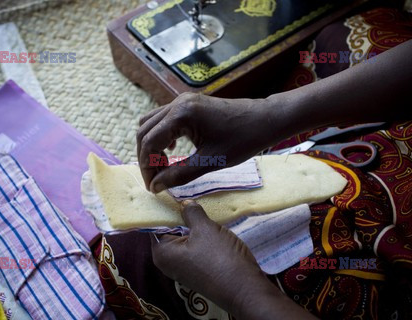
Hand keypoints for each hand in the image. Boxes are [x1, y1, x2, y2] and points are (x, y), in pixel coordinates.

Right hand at [137, 93, 275, 192]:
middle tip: (156, 180)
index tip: (153, 187)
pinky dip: (161, 136)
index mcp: (181, 115)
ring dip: (152, 146)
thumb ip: (179, 174)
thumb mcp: (210, 161)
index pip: (150, 142)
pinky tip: (172, 150)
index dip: (147, 167)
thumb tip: (156, 186)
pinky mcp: (189, 104)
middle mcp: (177, 103)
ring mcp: (182, 101)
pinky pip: (164, 119)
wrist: (266, 119)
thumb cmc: (243, 139)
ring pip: (151, 123)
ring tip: (163, 167)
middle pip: (144, 131)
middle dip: (146, 157)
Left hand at [151, 200, 276, 318]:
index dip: (164, 207)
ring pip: (185, 238)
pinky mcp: (198, 270)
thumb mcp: (205, 229)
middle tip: (189, 196)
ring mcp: (183, 268)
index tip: (172, 193)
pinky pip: (195, 247)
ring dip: (193, 225)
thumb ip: (191, 213)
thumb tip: (184, 203)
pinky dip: (201, 236)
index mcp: (161, 253)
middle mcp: (167, 262)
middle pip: (170, 230)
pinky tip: (210, 224)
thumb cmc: (220, 258)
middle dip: (180, 215)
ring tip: (201, 206)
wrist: (245, 289)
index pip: (155, 223)